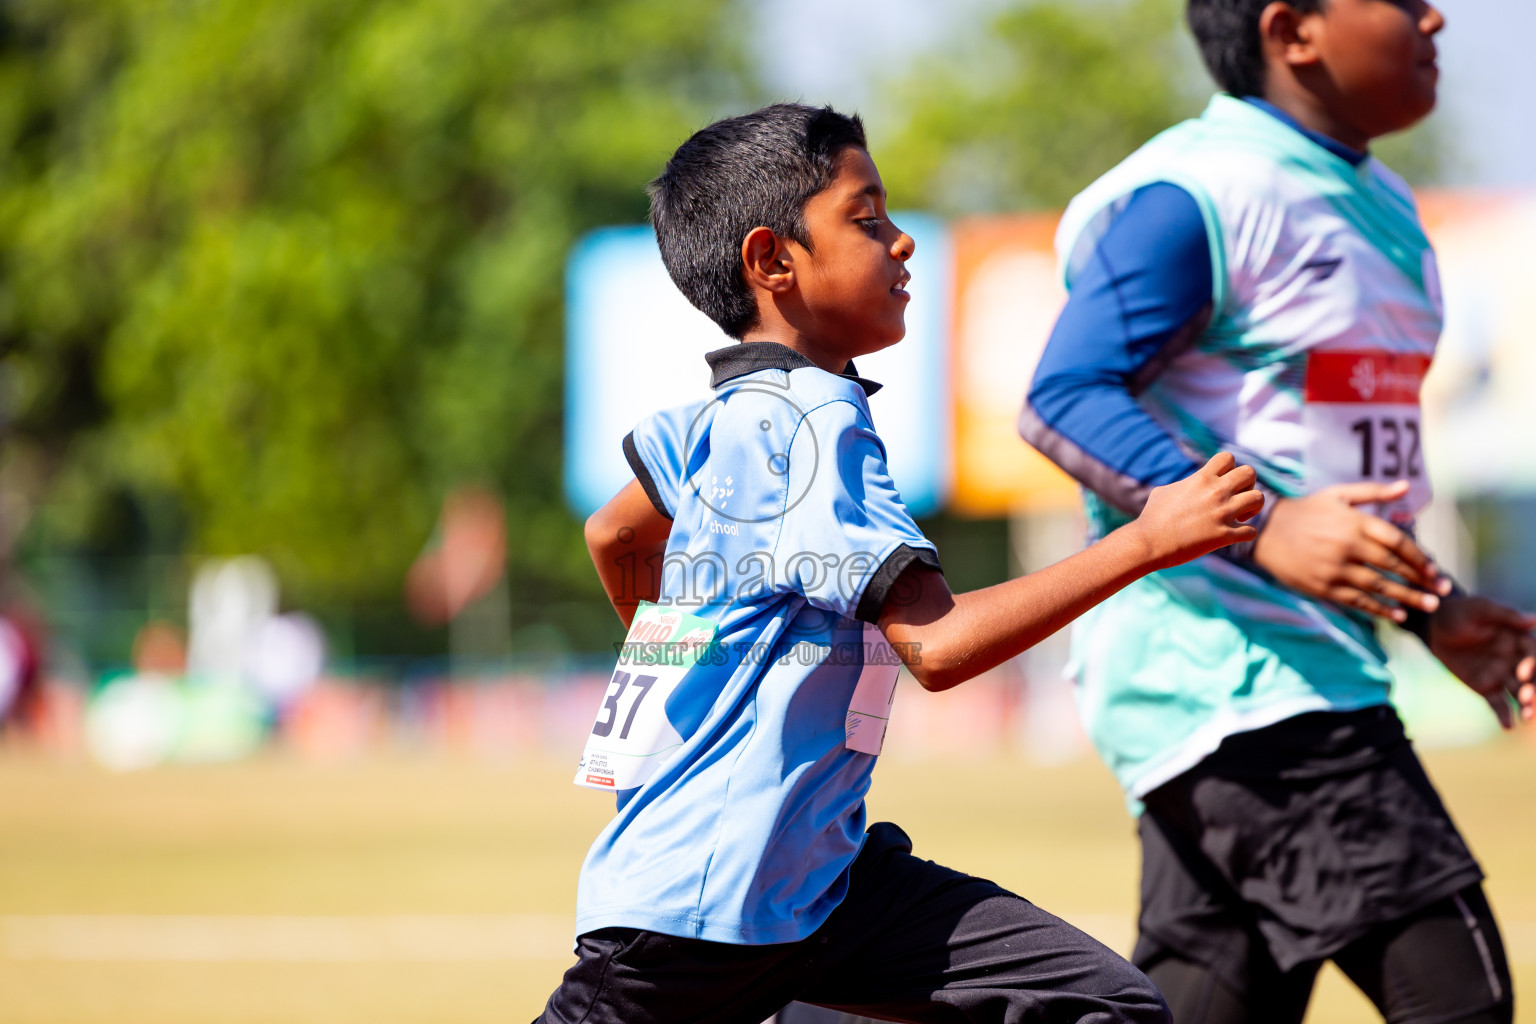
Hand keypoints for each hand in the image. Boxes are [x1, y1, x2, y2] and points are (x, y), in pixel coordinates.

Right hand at [1131, 453, 1263, 569]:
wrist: (1149, 542)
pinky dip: (1246, 533)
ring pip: (1258, 498)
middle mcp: (1216, 492)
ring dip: (1252, 507)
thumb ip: (1183, 485)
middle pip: (1250, 472)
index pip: (1227, 457)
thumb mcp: (1164, 491)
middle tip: (1236, 497)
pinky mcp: (1224, 536)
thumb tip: (1186, 485)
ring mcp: (1222, 514)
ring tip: (1240, 516)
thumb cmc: (1152, 517)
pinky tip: (1234, 535)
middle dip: (1247, 483)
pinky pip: (1251, 531)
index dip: (1229, 468)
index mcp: (1201, 478)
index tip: (1221, 481)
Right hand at [1250, 480, 1446, 622]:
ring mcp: (1334, 568)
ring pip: (1378, 586)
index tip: (1434, 571)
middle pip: (1393, 566)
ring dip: (1406, 598)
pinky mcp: (1322, 586)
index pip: (1397, 542)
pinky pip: (1356, 601)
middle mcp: (1347, 546)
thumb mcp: (1338, 495)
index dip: (1419, 558)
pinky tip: (1397, 616)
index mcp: (1355, 522)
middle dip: (1420, 581)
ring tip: (1427, 607)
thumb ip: (1373, 492)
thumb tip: (1406, 486)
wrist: (1265, 530)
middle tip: (1441, 593)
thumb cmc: (1306, 510)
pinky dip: (1379, 610)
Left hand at [1429, 595, 1535, 727]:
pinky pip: (1498, 703)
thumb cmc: (1459, 612)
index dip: (1532, 663)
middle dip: (1532, 689)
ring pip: (1519, 692)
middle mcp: (1515, 659)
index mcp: (1519, 639)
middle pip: (1531, 677)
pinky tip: (1507, 726)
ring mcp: (1501, 675)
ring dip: (1525, 705)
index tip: (1523, 672)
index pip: (1533, 653)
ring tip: (1526, 717)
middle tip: (1527, 699)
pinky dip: (1504, 714)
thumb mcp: (1479, 609)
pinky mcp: (1485, 687)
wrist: (1433, 626)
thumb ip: (1505, 615)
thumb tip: (1534, 619)